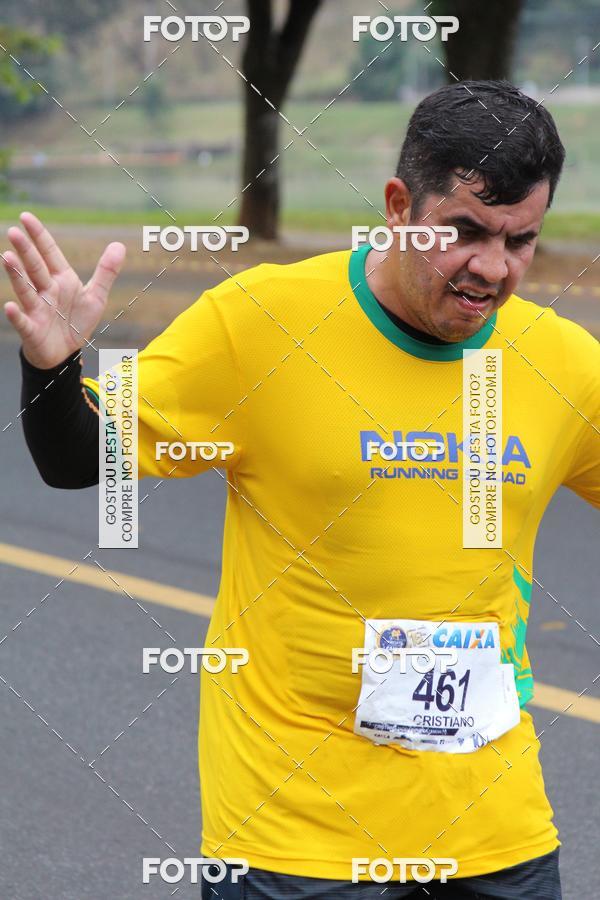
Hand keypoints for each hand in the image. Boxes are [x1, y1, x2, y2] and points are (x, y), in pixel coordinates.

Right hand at [3, 211, 125, 368]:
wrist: (65, 352)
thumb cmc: (76, 321)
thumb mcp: (96, 296)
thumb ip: (106, 272)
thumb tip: (119, 244)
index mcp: (61, 279)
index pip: (49, 253)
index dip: (39, 235)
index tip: (26, 216)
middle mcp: (46, 290)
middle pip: (35, 267)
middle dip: (26, 250)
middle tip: (13, 231)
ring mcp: (37, 309)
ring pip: (26, 289)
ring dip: (16, 275)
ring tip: (6, 257)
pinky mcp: (33, 329)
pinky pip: (23, 322)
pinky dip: (16, 316)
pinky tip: (10, 307)